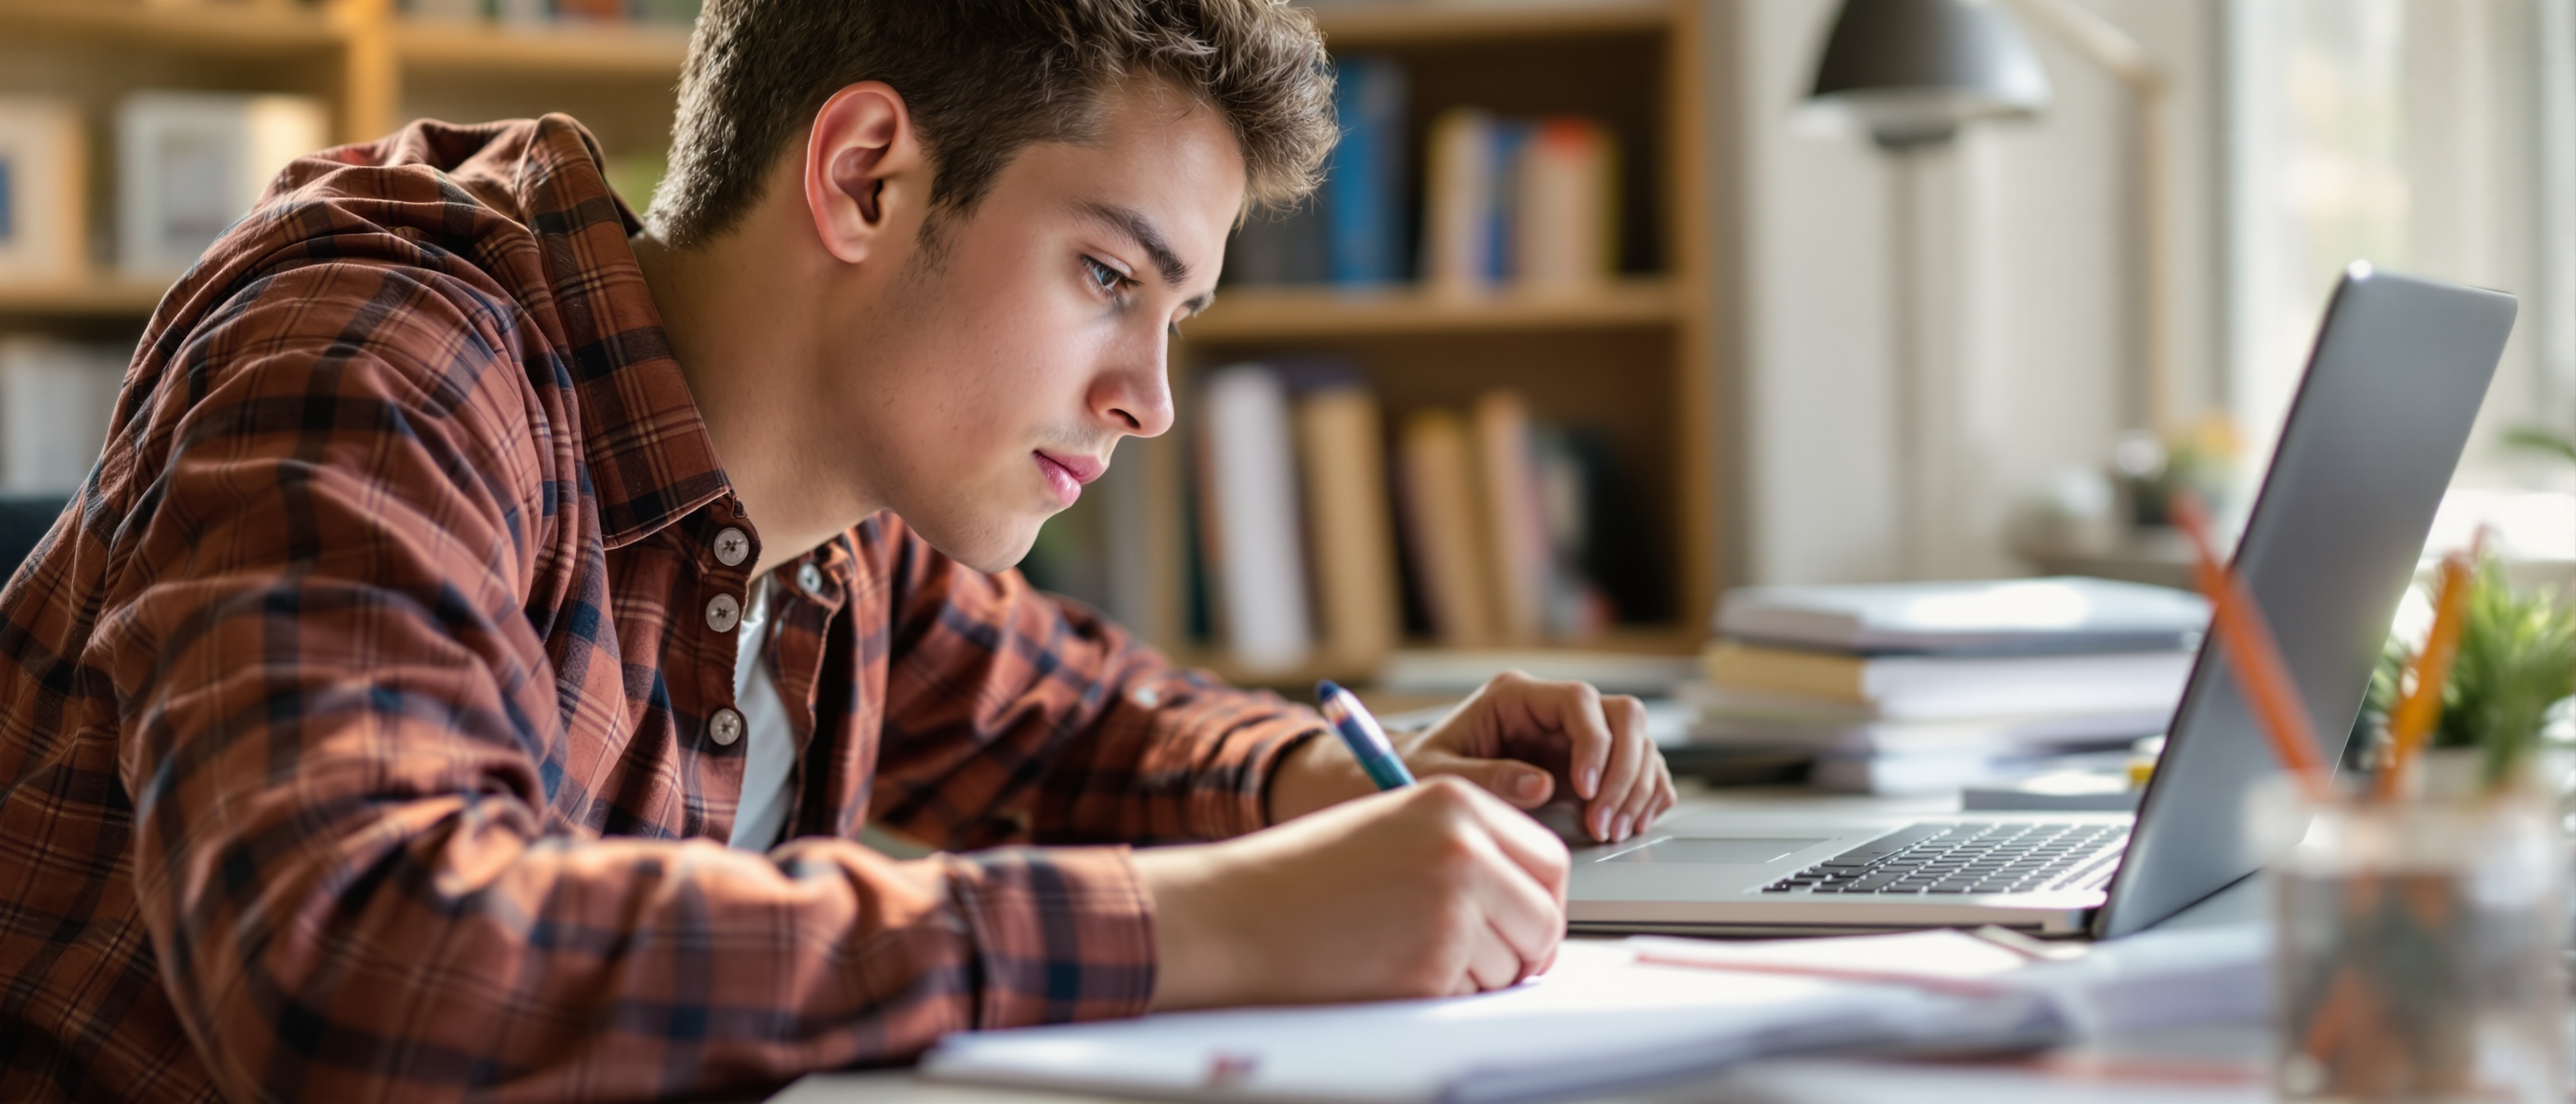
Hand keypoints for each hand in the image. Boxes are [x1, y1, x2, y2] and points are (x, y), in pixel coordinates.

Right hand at [1135, 776, 1567, 1009]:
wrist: (1237, 913)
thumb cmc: (1306, 875)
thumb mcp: (1394, 826)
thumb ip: (1467, 848)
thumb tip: (1530, 899)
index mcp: (1456, 803)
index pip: (1549, 859)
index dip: (1539, 899)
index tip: (1520, 919)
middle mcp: (1464, 849)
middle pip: (1545, 916)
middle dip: (1525, 946)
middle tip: (1485, 956)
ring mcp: (1452, 907)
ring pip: (1514, 964)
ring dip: (1479, 973)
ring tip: (1409, 950)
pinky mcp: (1433, 964)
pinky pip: (1475, 995)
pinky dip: (1446, 994)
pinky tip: (1393, 967)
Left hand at [1268, 671, 1676, 843]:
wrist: (1410, 778)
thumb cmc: (1418, 768)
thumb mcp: (1439, 774)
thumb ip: (1487, 776)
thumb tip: (1541, 785)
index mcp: (1516, 697)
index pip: (1580, 702)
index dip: (1595, 743)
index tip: (1587, 790)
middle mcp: (1551, 711)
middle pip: (1623, 717)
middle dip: (1625, 770)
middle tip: (1605, 821)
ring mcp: (1573, 735)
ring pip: (1638, 742)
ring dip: (1637, 787)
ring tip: (1613, 830)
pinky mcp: (1587, 764)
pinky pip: (1636, 768)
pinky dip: (1643, 795)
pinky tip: (1629, 823)